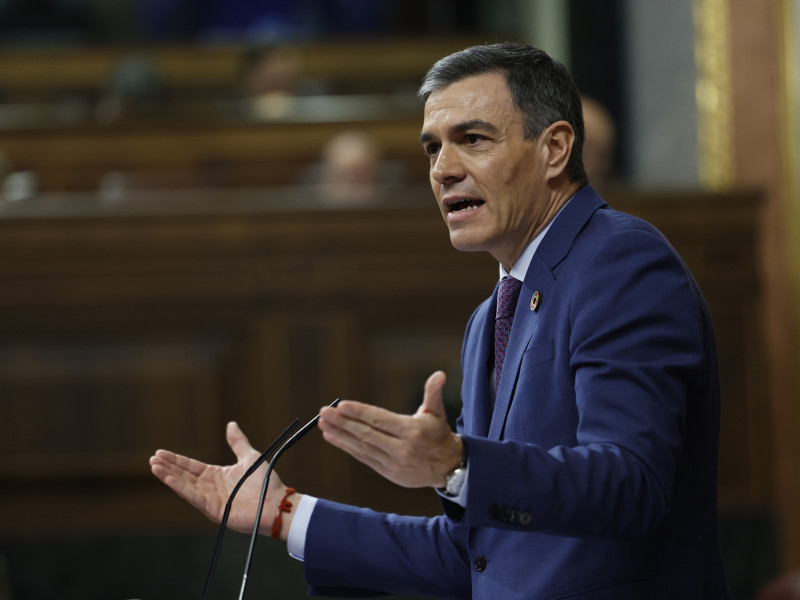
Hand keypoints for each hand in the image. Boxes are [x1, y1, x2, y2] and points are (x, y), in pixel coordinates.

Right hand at [149, 422, 296, 539]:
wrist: (275, 502)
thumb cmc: (265, 483)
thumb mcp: (249, 456)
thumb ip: (238, 442)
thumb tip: (230, 424)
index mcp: (217, 475)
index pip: (191, 466)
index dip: (176, 460)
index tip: (161, 453)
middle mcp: (211, 487)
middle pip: (184, 475)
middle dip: (168, 467)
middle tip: (152, 459)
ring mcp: (210, 499)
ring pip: (185, 485)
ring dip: (169, 476)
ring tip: (154, 467)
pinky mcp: (213, 509)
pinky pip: (194, 496)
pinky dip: (180, 488)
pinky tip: (169, 479)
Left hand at [318, 370, 461, 487]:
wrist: (450, 468)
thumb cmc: (439, 435)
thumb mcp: (437, 413)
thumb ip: (433, 392)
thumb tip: (439, 374)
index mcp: (412, 431)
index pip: (380, 420)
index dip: (360, 412)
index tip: (341, 405)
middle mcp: (401, 448)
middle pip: (367, 434)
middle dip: (343, 422)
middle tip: (325, 412)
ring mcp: (393, 462)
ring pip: (362, 447)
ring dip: (340, 435)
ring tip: (323, 424)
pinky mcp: (388, 472)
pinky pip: (363, 457)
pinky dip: (346, 447)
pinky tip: (333, 437)